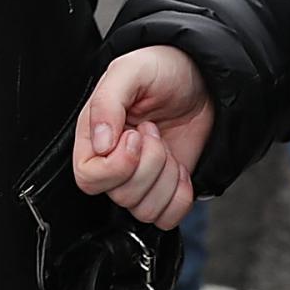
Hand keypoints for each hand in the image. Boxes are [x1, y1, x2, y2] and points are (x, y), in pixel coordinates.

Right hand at [71, 46, 213, 230]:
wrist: (201, 79)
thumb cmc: (162, 70)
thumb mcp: (131, 70)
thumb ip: (107, 101)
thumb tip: (100, 142)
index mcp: (94, 136)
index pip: (88, 178)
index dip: (116, 165)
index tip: (135, 135)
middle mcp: (113, 162)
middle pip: (120, 196)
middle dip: (150, 164)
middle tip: (153, 131)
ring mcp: (140, 179)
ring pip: (144, 210)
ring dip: (166, 178)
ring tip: (166, 145)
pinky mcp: (164, 190)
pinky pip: (167, 218)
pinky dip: (180, 196)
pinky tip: (179, 167)